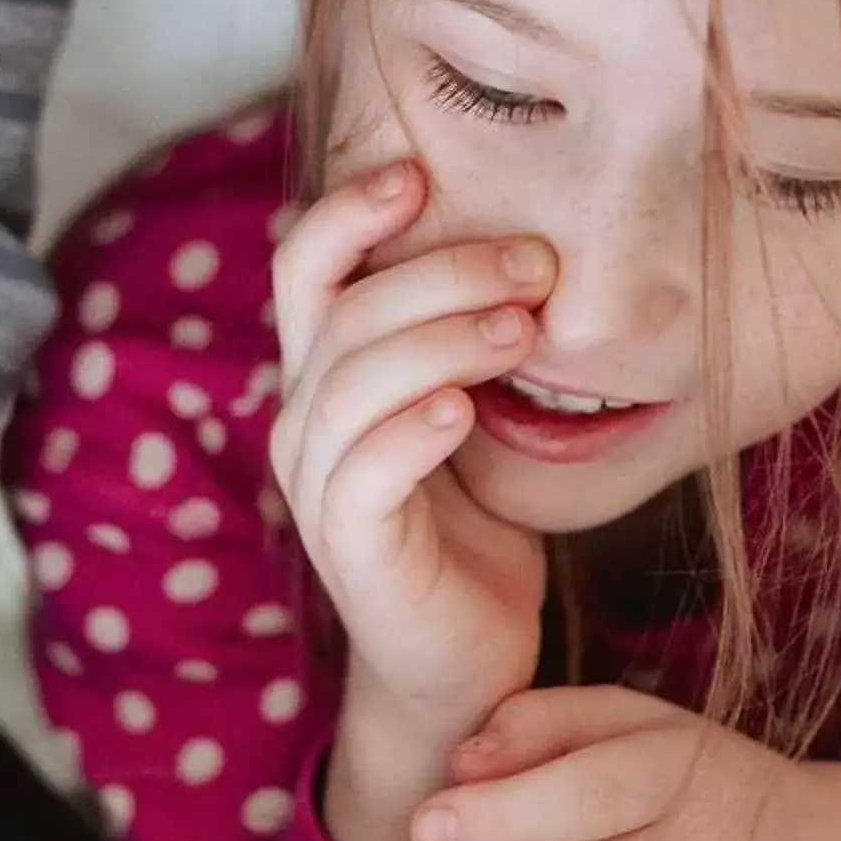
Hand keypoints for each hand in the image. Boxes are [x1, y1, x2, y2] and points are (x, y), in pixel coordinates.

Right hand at [270, 161, 554, 840]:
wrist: (464, 668)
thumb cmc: (473, 534)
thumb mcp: (469, 415)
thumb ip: (466, 342)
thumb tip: (528, 242)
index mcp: (326, 378)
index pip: (305, 269)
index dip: (349, 213)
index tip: (419, 171)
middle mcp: (304, 423)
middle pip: (339, 312)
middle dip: (438, 272)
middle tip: (536, 263)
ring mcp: (318, 490)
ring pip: (351, 383)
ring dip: (440, 340)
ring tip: (522, 329)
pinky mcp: (349, 551)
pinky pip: (361, 475)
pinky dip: (412, 431)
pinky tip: (466, 413)